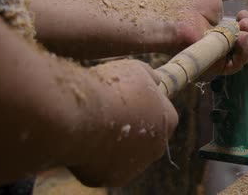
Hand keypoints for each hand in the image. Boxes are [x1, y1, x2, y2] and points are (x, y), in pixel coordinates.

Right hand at [70, 60, 177, 186]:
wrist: (79, 115)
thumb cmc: (110, 89)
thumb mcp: (136, 70)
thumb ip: (150, 76)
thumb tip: (155, 80)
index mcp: (168, 121)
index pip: (161, 112)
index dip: (142, 102)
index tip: (125, 96)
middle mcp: (156, 149)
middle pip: (144, 135)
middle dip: (129, 124)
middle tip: (107, 109)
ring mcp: (132, 167)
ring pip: (123, 152)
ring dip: (112, 140)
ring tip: (93, 121)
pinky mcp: (107, 178)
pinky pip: (100, 164)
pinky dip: (92, 153)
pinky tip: (83, 138)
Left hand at [169, 0, 247, 75]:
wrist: (172, 17)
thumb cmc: (188, 2)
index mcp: (222, 28)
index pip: (245, 35)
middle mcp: (222, 44)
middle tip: (246, 18)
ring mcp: (219, 56)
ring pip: (246, 54)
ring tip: (245, 24)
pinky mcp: (216, 67)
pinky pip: (237, 64)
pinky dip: (244, 51)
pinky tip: (242, 36)